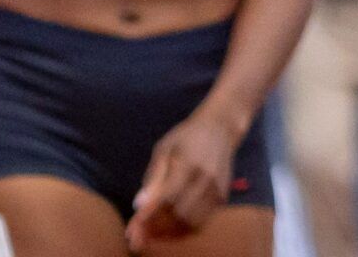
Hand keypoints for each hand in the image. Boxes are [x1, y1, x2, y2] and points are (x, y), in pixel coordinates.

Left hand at [125, 111, 241, 250]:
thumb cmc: (187, 136)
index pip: (167, 198)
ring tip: (157, 226)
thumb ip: (153, 176)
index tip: (135, 223)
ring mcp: (217, 189)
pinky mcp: (222, 196)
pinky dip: (186, 226)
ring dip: (172, 229)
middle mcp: (206, 179)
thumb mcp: (164, 148)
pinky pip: (202, 220)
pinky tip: (174, 221)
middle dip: (160, 225)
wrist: (220, 128)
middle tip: (143, 227)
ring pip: (193, 222)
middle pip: (180, 215)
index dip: (150, 214)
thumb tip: (139, 204)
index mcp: (189, 165)